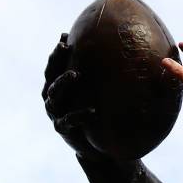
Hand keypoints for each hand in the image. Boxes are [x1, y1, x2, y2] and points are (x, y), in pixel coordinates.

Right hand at [42, 33, 105, 159]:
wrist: (97, 146)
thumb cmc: (101, 113)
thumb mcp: (101, 94)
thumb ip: (107, 76)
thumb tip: (131, 54)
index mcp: (60, 86)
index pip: (55, 65)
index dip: (58, 52)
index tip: (65, 36)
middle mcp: (54, 97)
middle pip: (51, 75)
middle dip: (56, 60)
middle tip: (66, 48)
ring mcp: (56, 113)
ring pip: (55, 95)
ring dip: (63, 82)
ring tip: (76, 74)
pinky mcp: (63, 129)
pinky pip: (68, 121)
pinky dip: (78, 115)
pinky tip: (92, 111)